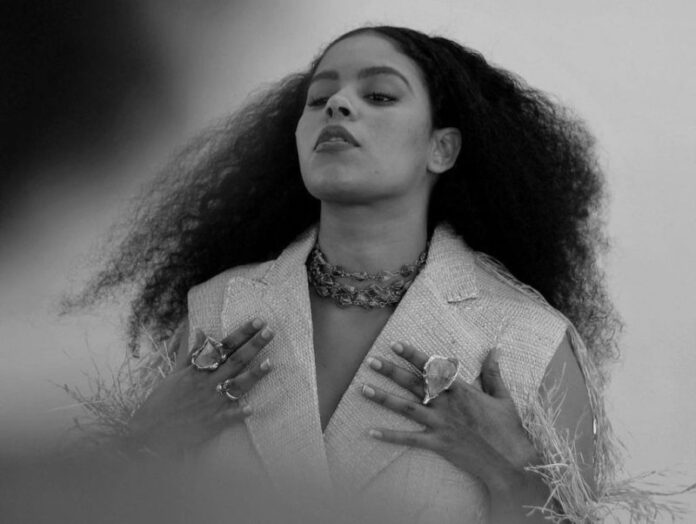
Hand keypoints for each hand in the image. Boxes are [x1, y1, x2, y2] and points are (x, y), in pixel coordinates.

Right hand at [126, 319, 273, 456]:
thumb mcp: (174, 374)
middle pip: (235, 361)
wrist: (147, 432)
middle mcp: (206, 383)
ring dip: (254, 375)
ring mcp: (210, 403)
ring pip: (236, 386)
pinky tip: (252, 408)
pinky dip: (238, 413)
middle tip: (270, 331)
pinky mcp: (211, 423)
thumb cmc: (161, 401)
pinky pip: (227, 418)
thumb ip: (190, 353)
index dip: (242, 333)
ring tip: (271, 363)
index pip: (224, 346)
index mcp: (197, 370)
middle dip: (253, 345)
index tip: (258, 321)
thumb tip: (199, 330)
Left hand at [361, 343, 548, 520]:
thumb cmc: (508, 429)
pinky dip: (390, 436)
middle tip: (371, 361)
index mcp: (460, 390)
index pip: (432, 368)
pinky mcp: (438, 443)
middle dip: (391, 371)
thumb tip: (495, 349)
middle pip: (414, 384)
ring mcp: (440, 424)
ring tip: (363, 388)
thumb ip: (493, 373)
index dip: (413, 355)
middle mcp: (446, 404)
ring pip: (406, 408)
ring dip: (383, 398)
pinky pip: (410, 439)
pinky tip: (370, 432)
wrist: (510, 462)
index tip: (396, 344)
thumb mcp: (502, 397)